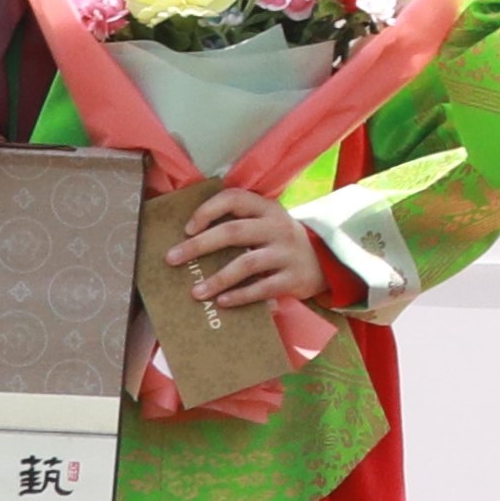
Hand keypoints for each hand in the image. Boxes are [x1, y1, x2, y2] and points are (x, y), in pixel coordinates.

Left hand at [169, 183, 330, 311]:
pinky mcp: (293, 278)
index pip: (234, 199)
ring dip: (217, 278)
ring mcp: (286, 253)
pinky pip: (263, 288)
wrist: (327, 260)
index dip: (208, 210)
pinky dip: (240, 295)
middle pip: (233, 232)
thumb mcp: (267, 223)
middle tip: (172, 259)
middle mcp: (277, 227)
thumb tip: (190, 237)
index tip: (187, 228)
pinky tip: (222, 301)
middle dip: (199, 245)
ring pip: (246, 263)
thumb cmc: (281, 242)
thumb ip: (239, 223)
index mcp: (267, 209)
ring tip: (195, 292)